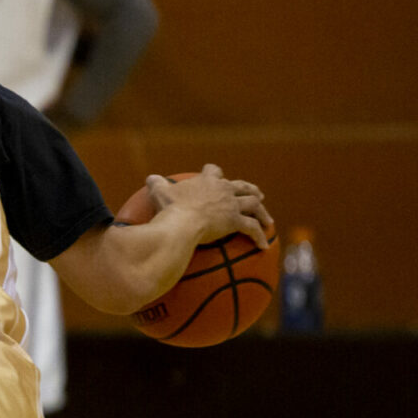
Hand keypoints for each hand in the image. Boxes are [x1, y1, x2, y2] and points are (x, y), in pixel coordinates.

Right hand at [147, 163, 273, 249]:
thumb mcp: (160, 192)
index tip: (216, 174)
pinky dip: (259, 237)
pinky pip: (252, 229)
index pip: (213, 171)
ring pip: (254, 205)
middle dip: (251, 189)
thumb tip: (150, 178)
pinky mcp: (235, 221)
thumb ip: (157, 184)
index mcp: (207, 181)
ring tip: (267, 220)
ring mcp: (231, 205)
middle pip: (242, 186)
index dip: (214, 172)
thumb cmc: (170, 208)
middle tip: (258, 194)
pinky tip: (264, 246)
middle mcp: (223, 190)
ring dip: (262, 212)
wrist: (181, 222)